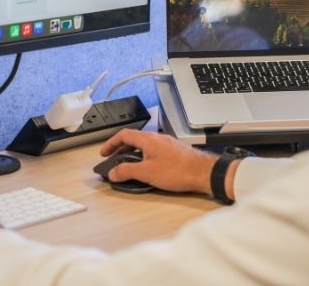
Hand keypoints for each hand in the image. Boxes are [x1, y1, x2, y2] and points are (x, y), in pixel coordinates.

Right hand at [100, 130, 216, 194]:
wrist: (203, 172)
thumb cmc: (179, 170)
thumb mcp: (147, 173)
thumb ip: (127, 171)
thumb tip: (114, 172)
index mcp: (148, 139)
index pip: (124, 135)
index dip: (111, 143)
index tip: (104, 152)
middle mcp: (157, 138)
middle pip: (133, 140)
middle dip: (120, 151)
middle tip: (112, 161)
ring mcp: (166, 144)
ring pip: (143, 146)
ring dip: (132, 155)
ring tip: (126, 167)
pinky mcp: (173, 152)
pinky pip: (153, 151)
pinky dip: (143, 158)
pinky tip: (146, 169)